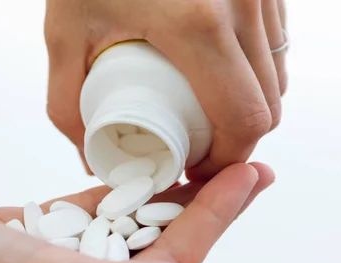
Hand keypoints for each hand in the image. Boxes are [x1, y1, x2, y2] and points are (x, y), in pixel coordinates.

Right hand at [0, 163, 272, 262]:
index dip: (215, 220)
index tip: (249, 181)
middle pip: (155, 249)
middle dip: (200, 208)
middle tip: (244, 170)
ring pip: (122, 232)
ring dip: (158, 199)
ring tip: (202, 169)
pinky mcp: (30, 245)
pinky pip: (83, 219)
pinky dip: (109, 197)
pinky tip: (139, 179)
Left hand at [45, 0, 286, 177]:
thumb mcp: (64, 35)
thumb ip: (67, 106)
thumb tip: (92, 157)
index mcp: (197, 23)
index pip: (244, 118)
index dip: (227, 159)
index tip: (198, 168)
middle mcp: (241, 2)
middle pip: (269, 104)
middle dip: (239, 141)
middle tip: (200, 149)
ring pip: (277, 75)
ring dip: (250, 107)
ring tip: (208, 117)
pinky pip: (275, 43)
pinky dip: (255, 73)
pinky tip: (222, 77)